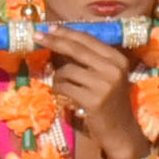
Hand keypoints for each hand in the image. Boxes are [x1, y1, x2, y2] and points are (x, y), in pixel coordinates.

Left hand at [46, 26, 147, 158]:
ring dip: (58, 75)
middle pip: (77, 49)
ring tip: (60, 83)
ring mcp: (104, 85)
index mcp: (118, 59)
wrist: (121, 131)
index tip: (49, 27)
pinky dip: (58, 88)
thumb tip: (60, 41)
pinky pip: (65, 87)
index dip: (67, 33)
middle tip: (37, 36)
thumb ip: (90, 60)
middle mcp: (113, 69)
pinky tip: (61, 93)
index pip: (88, 40)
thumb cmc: (110, 102)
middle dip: (54, 41)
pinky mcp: (93, 100)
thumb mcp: (107, 76)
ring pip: (68, 70)